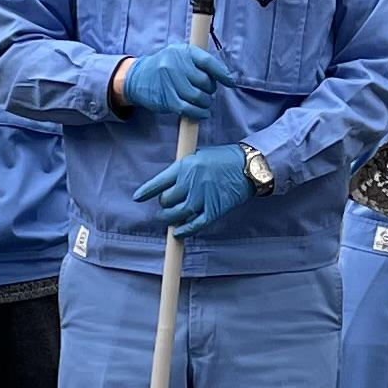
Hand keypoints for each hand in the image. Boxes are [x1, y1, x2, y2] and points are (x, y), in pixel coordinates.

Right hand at [116, 41, 228, 117]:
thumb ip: (198, 61)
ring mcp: (170, 81)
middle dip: (210, 89)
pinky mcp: (166, 98)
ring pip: (199, 97)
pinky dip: (199, 113)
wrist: (136, 78)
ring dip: (206, 102)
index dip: (222, 73)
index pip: (208, 61)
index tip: (230, 82)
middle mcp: (175, 64)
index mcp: (182, 51)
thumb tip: (224, 75)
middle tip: (207, 91)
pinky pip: (189, 109)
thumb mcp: (179, 55)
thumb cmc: (164, 67)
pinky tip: (202, 113)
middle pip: (205, 81)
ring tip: (204, 101)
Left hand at [137, 144, 255, 232]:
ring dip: (169, 218)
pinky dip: (184, 231)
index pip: (158, 182)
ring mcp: (202, 198)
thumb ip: (183, 168)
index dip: (146, 191)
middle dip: (164, 203)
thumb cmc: (225, 158)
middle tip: (168, 203)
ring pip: (176, 214)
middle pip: (166, 200)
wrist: (249, 167)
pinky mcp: (213, 211)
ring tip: (169, 217)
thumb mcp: (199, 155)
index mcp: (185, 166)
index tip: (138, 196)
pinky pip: (194, 225)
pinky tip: (178, 232)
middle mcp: (190, 183)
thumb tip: (169, 180)